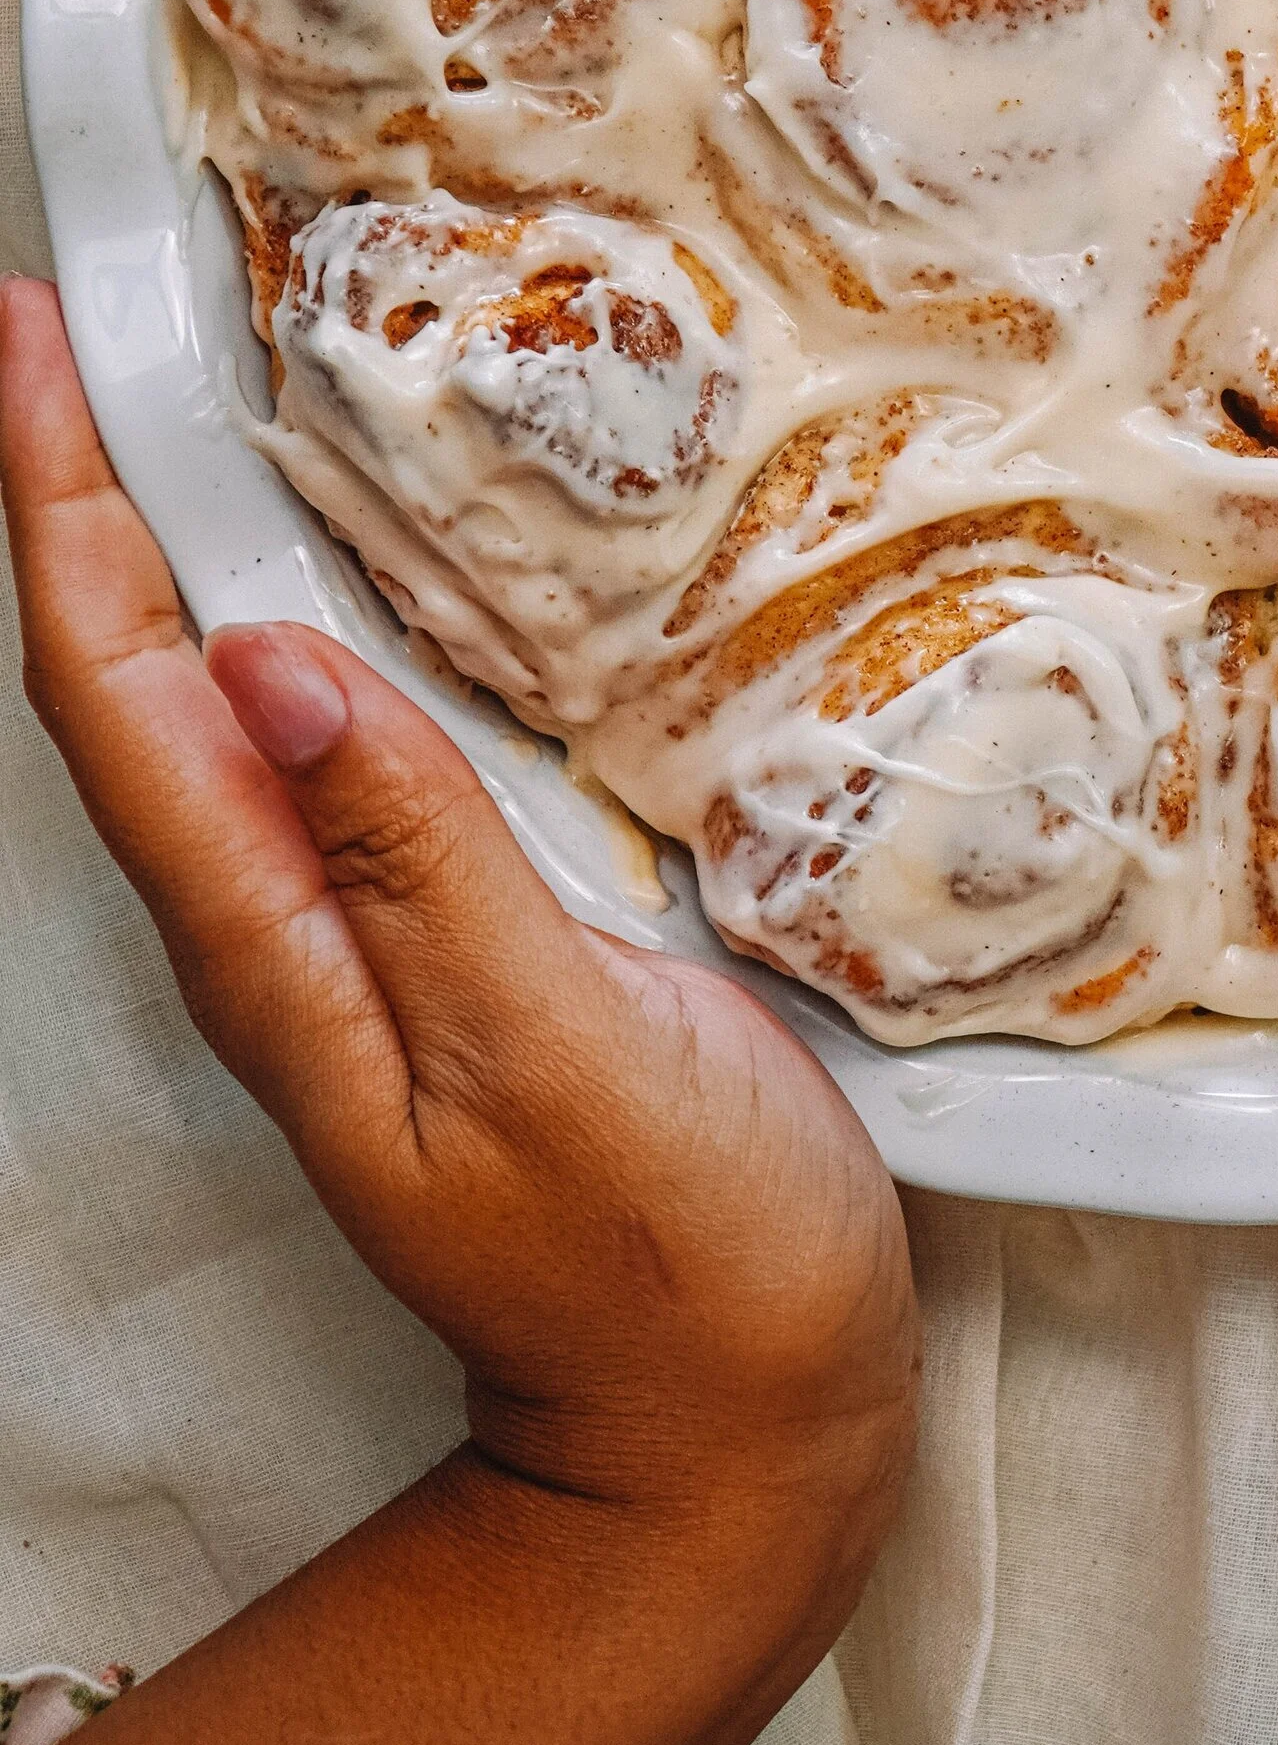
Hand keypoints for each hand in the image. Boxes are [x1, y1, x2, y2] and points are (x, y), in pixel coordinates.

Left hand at [2, 274, 918, 1744]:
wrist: (739, 1428)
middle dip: (81, 489)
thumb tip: (270, 662)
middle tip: (73, 316)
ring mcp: (362, 934)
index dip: (57, 507)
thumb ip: (422, 862)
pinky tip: (353, 556)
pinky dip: (307, 613)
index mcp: (280, 950)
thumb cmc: (674, 1265)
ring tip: (173, 387)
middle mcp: (287, 928)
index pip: (116, 694)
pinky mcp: (449, 931)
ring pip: (221, 700)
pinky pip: (329, 739)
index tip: (27, 338)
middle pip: (135, 676)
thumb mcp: (558, 1055)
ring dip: (174, 538)